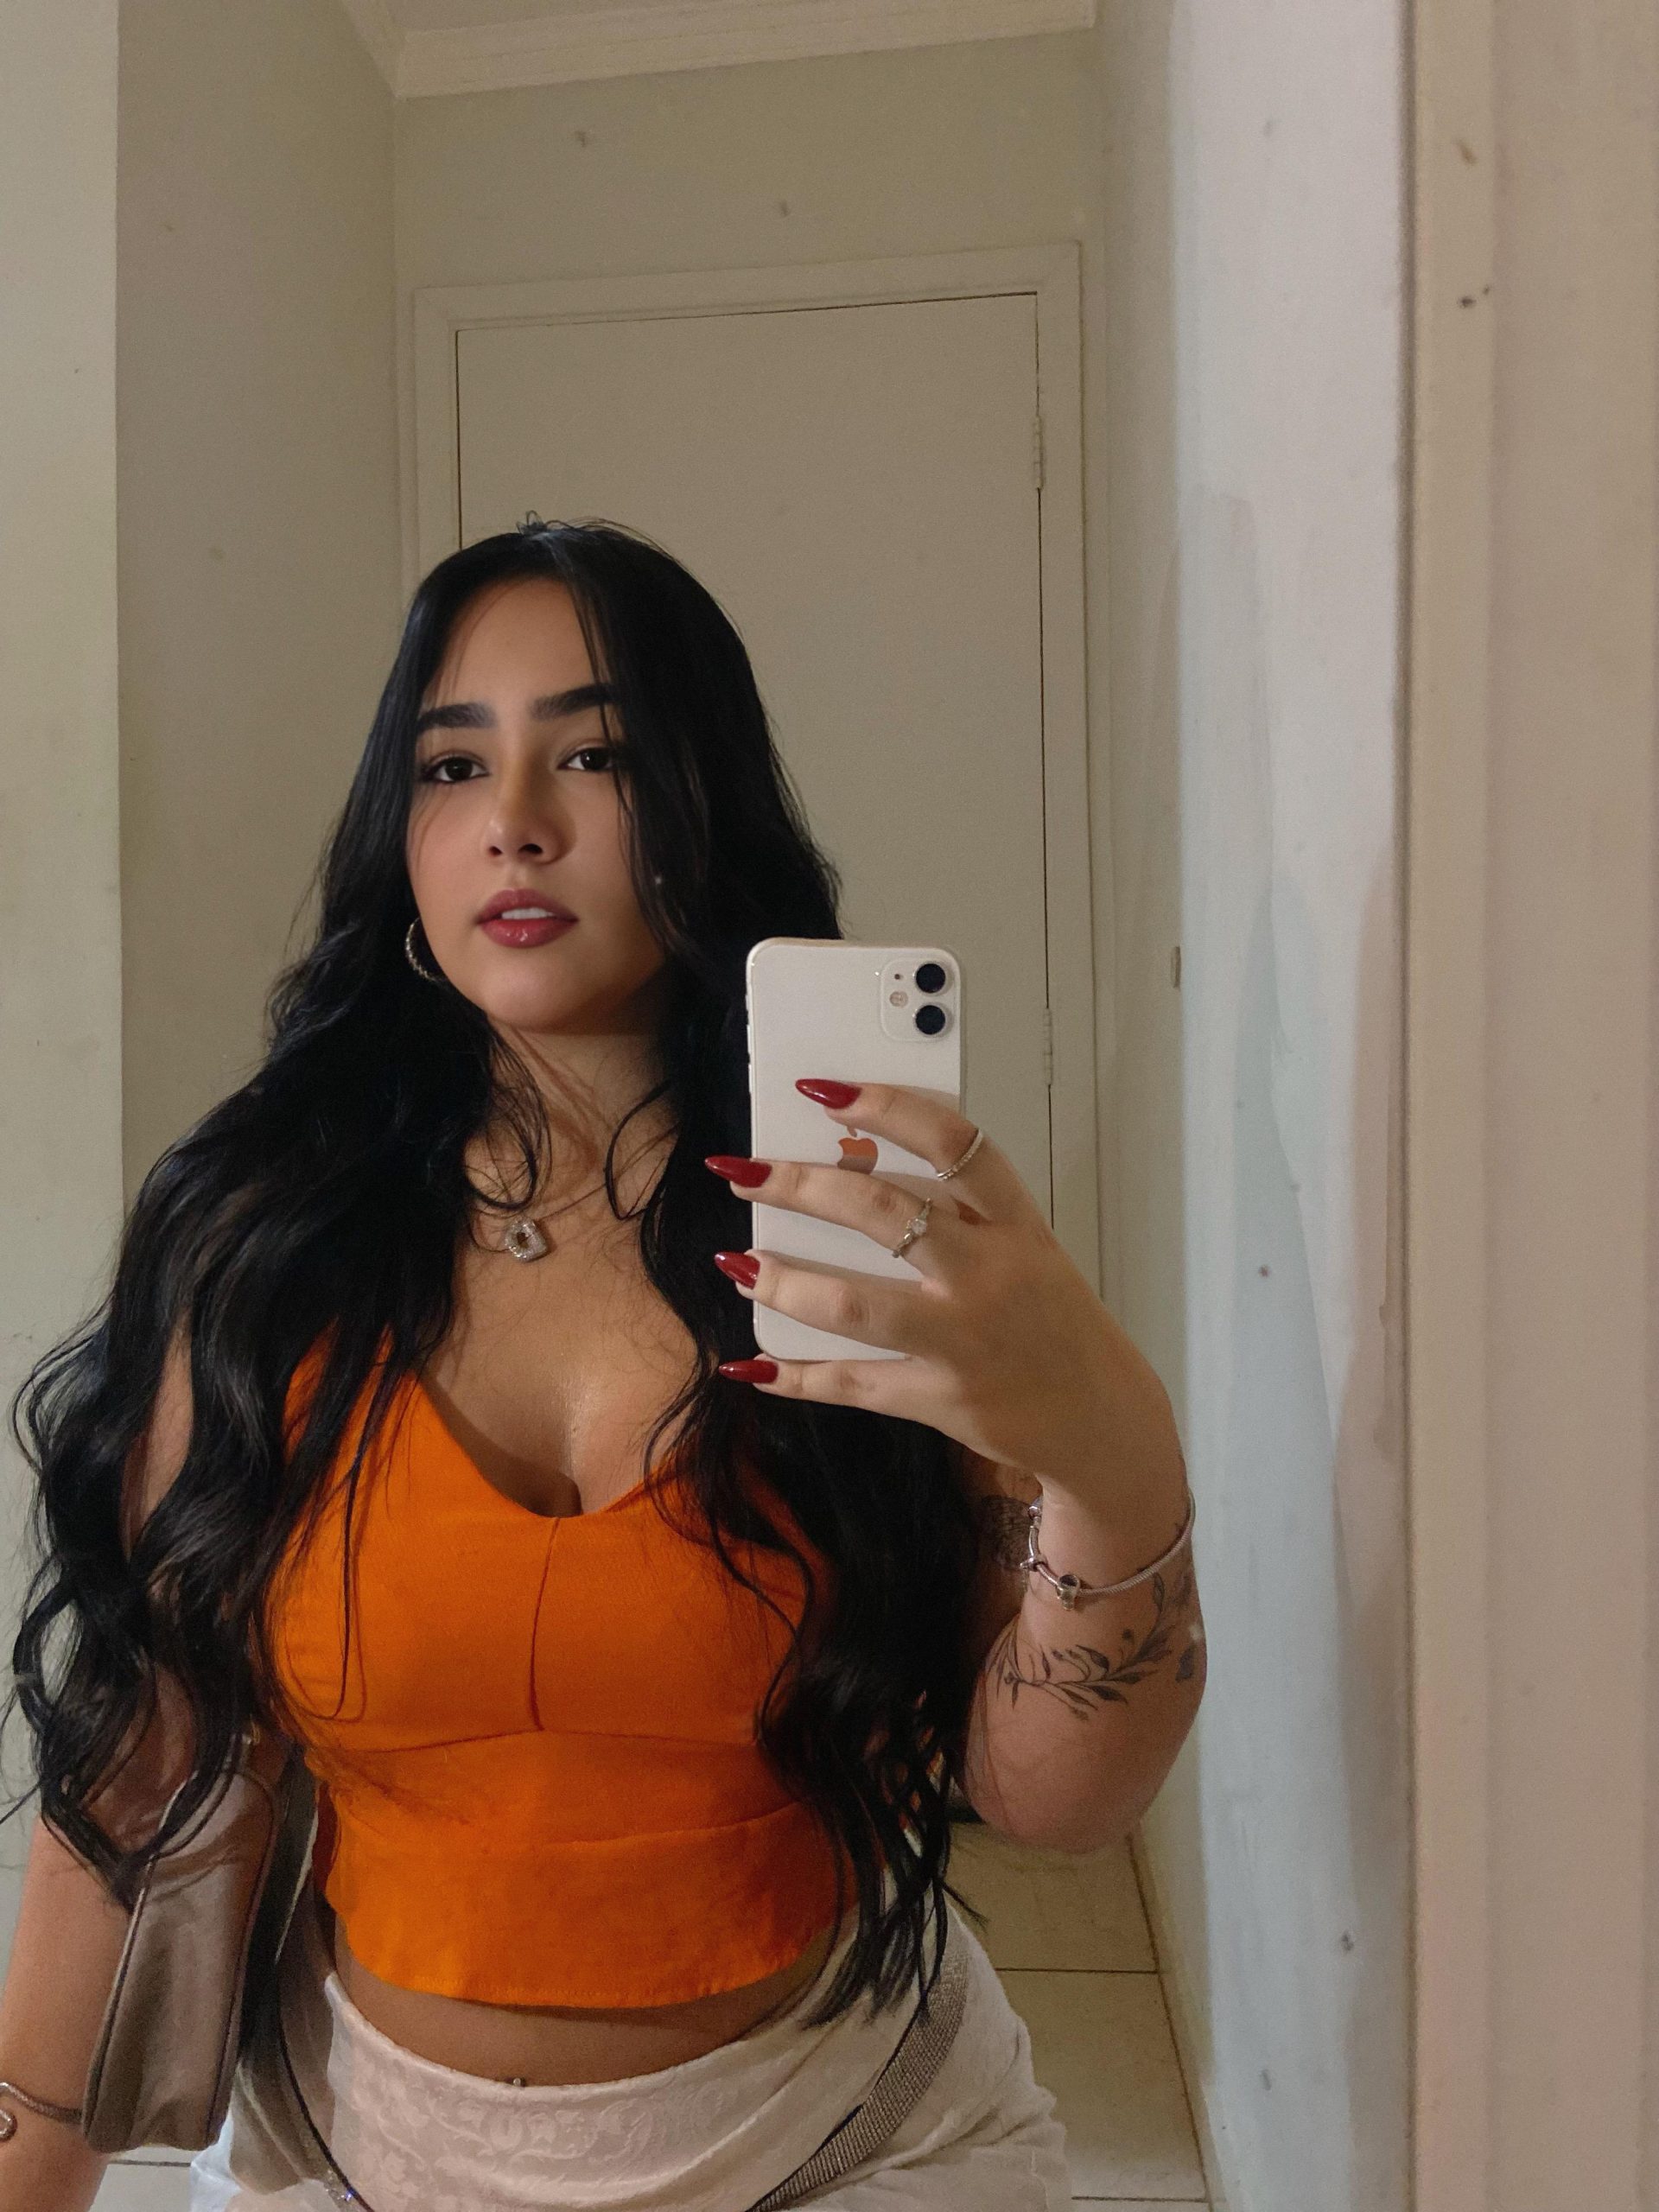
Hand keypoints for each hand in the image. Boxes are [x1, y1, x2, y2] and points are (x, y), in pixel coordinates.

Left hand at [703, 1077, 1143, 1483]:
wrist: (1102, 1417)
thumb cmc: (1052, 1319)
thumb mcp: (1026, 1251)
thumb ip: (960, 1214)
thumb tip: (851, 1167)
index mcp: (1016, 1226)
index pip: (954, 1143)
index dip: (885, 1108)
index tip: (823, 1090)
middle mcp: (990, 1276)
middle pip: (883, 1213)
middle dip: (799, 1186)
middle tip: (743, 1171)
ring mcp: (963, 1342)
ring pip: (853, 1305)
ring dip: (783, 1283)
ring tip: (737, 1263)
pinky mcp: (942, 1399)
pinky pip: (853, 1385)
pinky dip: (795, 1376)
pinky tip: (752, 1364)